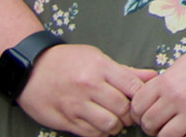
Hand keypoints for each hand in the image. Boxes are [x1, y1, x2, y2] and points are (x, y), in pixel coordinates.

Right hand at [14, 42, 152, 136]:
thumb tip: (154, 76)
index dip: (142, 98)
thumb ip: (126, 71)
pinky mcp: (64, 120)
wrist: (31, 69)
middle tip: (128, 114)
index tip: (140, 101)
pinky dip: (100, 133)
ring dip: (116, 127)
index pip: (133, 87)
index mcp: (101, 68)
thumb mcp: (98, 58)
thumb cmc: (69, 61)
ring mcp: (76, 105)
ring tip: (114, 121)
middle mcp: (89, 86)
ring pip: (108, 125)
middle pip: (123, 109)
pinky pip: (90, 134)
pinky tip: (99, 126)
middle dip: (130, 115)